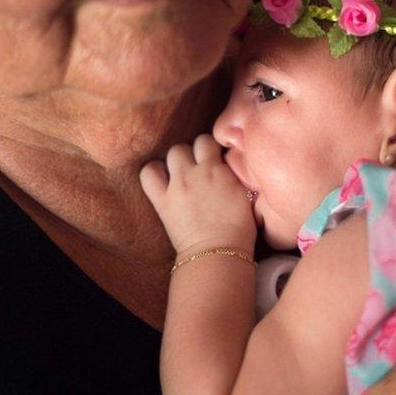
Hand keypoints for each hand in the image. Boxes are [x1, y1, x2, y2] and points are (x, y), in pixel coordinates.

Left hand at [140, 134, 256, 256]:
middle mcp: (199, 171)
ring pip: (174, 152)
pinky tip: (161, 179)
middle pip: (194, 142)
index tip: (215, 158)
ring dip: (178, 159)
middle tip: (199, 166)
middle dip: (196, 151)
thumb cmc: (239, 230)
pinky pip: (149, 173)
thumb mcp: (247, 196)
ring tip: (182, 172)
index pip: (214, 141)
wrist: (218, 253)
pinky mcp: (163, 199)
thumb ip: (237, 176)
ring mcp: (179, 183)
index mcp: (221, 170)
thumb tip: (232, 167)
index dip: (213, 149)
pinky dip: (153, 172)